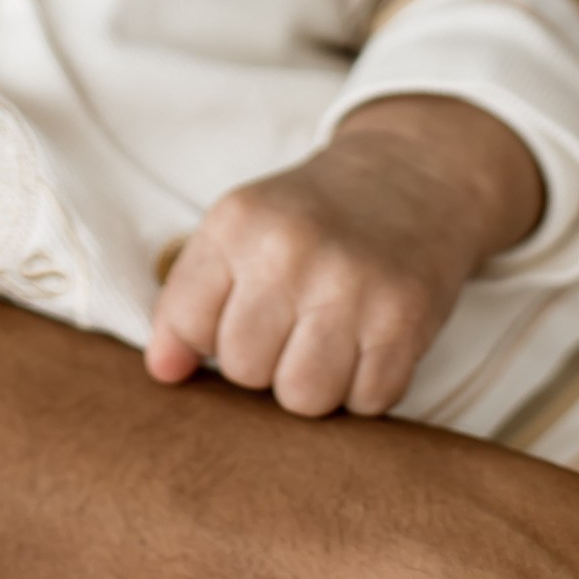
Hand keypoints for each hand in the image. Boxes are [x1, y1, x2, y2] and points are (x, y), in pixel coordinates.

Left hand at [144, 95, 543, 416]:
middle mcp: (290, 252)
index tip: (235, 317)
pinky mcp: (404, 320)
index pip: (188, 326)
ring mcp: (351, 287)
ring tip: (326, 341)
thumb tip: (163, 374)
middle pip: (245, 370)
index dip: (207, 338)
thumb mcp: (242, 228)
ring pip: (302, 397)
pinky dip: (364, 388)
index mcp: (238, 223)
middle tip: (291, 324)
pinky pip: (365, 403)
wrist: (415, 175)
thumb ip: (191, 297)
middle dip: (264, 362)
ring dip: (313, 384)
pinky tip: (368, 344)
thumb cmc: (315, 215)